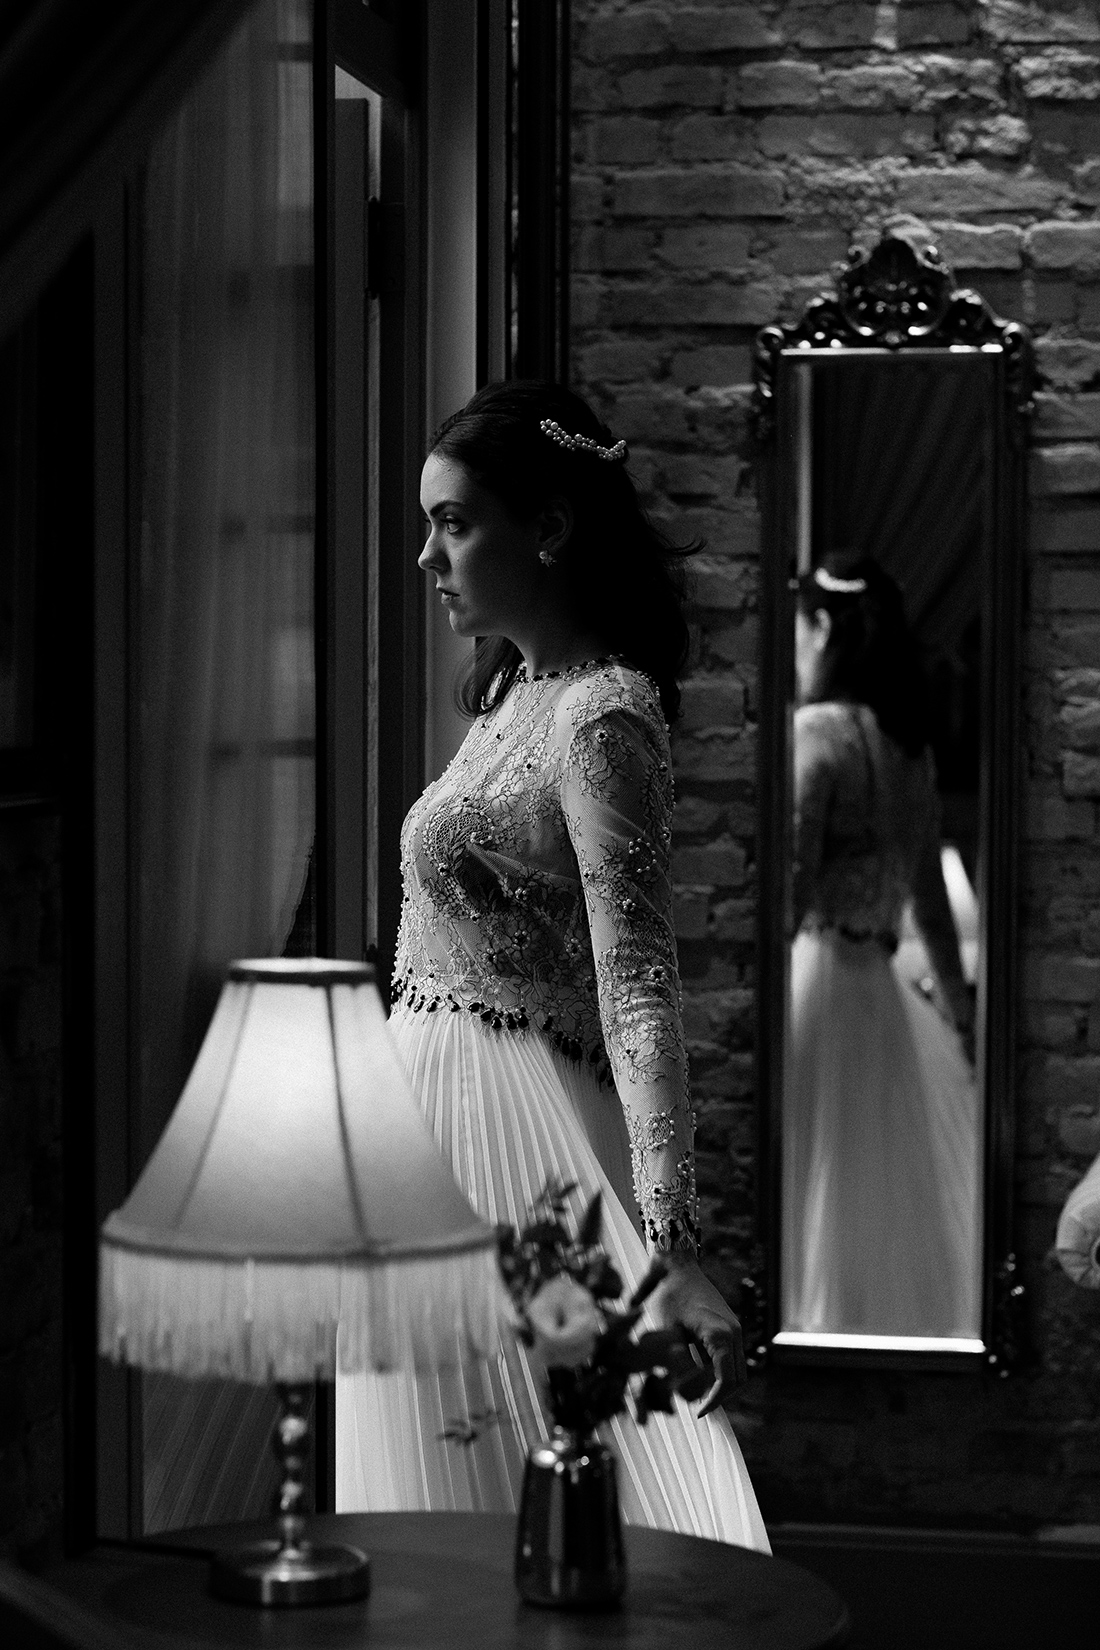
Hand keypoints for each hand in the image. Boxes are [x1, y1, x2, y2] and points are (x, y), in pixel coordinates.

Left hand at [651, 1255, 746, 1416]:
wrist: (679, 1266)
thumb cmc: (670, 1296)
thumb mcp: (668, 1331)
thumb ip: (678, 1362)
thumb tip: (681, 1392)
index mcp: (720, 1334)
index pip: (726, 1380)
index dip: (714, 1401)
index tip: (699, 1413)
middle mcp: (733, 1332)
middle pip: (738, 1379)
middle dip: (718, 1395)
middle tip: (696, 1405)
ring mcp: (734, 1328)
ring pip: (737, 1369)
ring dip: (719, 1382)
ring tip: (692, 1387)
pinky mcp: (730, 1326)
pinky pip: (731, 1356)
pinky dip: (719, 1369)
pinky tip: (696, 1370)